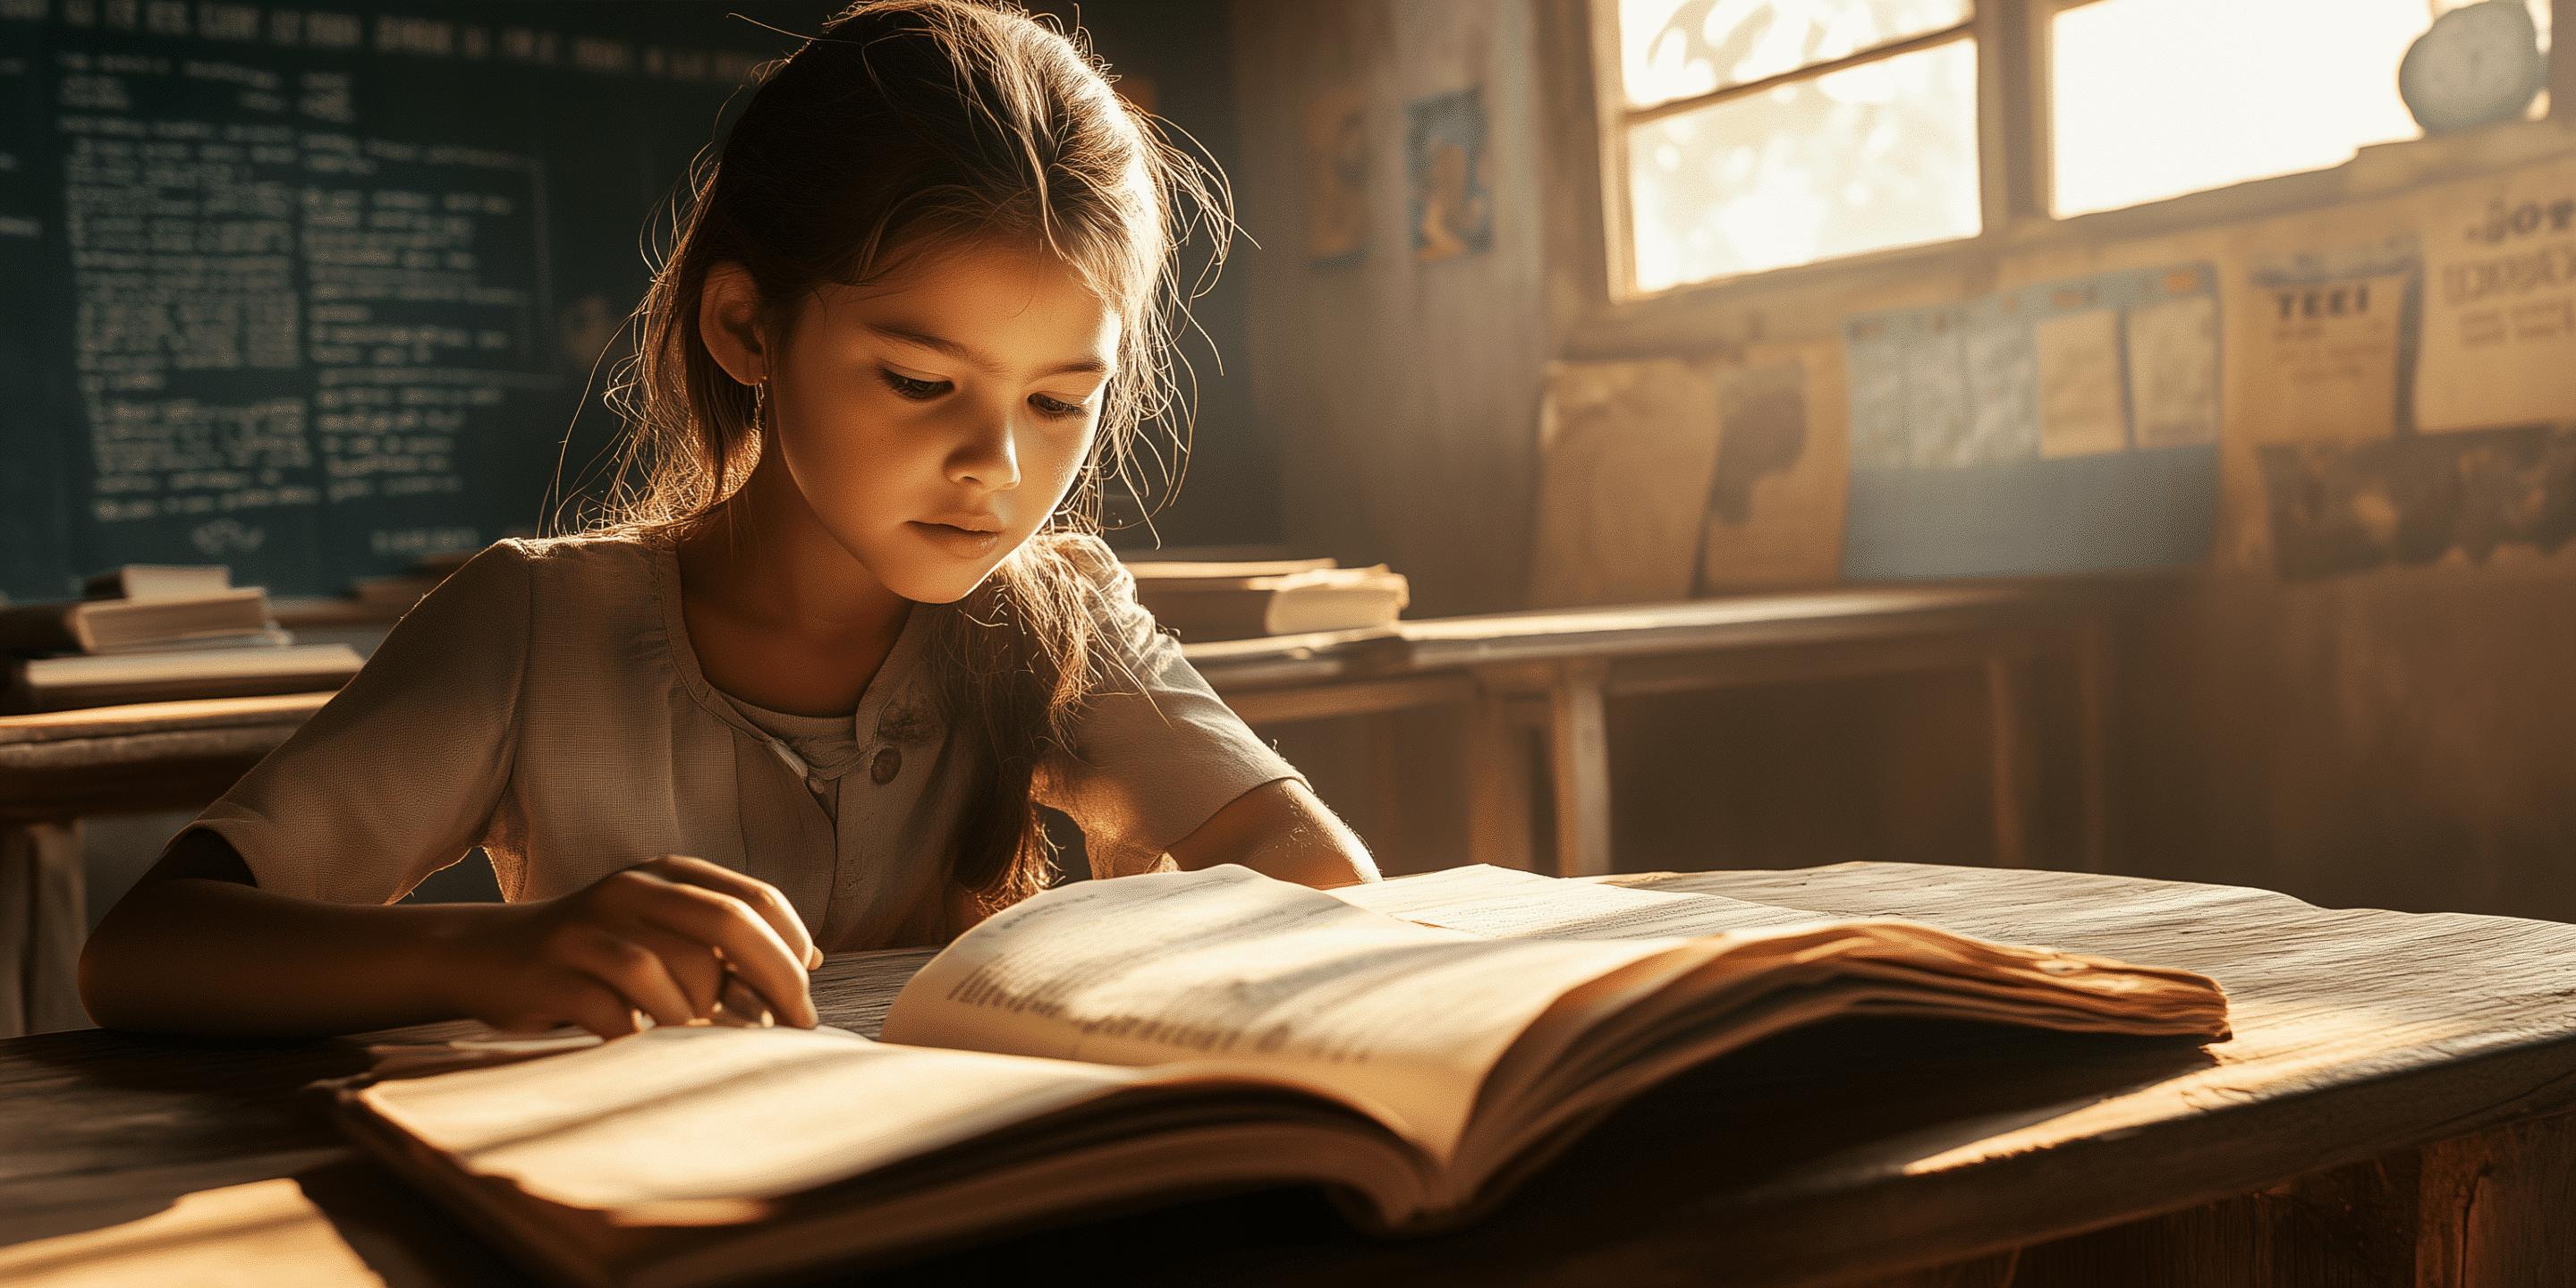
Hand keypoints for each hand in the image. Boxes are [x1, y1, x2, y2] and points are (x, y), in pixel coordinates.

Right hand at [441, 856, 823, 1036]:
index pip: (756, 899)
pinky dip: (647, 1039)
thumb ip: (725, 939)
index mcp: (666, 874)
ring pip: (673, 972)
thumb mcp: (660, 926)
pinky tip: (654, 1050)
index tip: (808, 992)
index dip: (793, 946)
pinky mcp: (551, 975)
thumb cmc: (599, 950)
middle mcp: (631, 890)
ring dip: (702, 1016)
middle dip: (775, 980)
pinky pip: (618, 1014)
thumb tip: (808, 963)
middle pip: (727, 925)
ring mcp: (588, 930)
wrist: (488, 954)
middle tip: (797, 1026)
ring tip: (705, 1038)